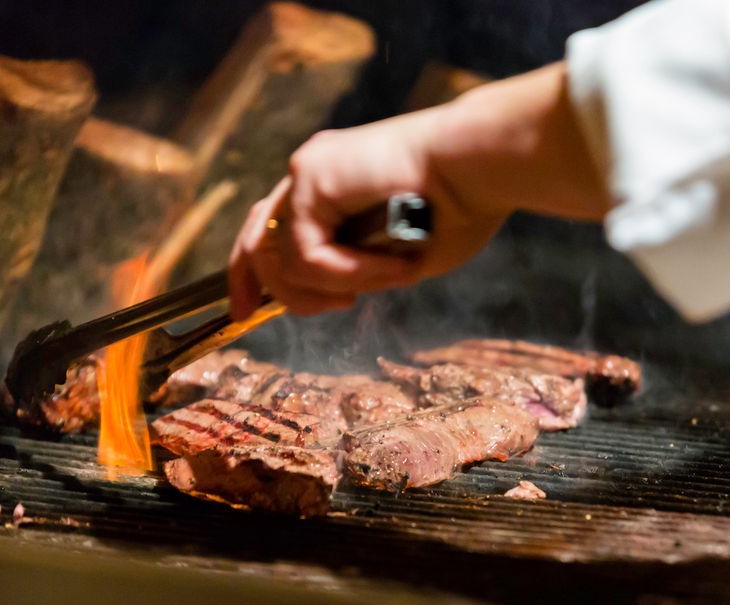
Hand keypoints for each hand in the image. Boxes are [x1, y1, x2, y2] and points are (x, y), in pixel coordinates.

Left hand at [228, 63, 607, 319]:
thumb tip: (340, 293)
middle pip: (256, 236)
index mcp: (334, 185)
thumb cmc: (464, 207)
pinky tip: (394, 268)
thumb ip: (363, 267)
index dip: (254, 272)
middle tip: (257, 315)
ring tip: (390, 278)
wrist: (481, 165)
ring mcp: (308, 171)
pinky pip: (307, 254)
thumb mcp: (403, 253)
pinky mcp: (311, 175)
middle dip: (252, 283)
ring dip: (334, 286)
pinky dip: (349, 273)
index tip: (248, 310)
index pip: (275, 229)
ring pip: (281, 258)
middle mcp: (314, 172)